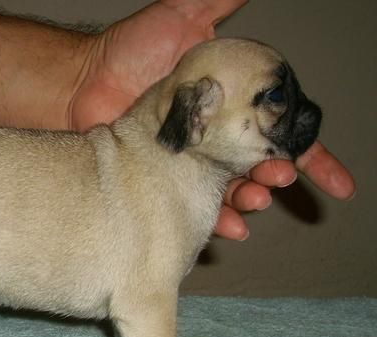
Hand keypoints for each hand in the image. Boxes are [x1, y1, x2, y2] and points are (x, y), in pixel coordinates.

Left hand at [70, 0, 355, 239]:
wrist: (83, 82)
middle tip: (279, 176)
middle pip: (262, 168)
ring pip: (234, 193)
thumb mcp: (181, 17)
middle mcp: (216, 139)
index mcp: (231, 108)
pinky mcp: (166, 184)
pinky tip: (230, 227)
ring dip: (252, 200)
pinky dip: (217, 221)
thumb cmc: (128, 52)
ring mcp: (192, 164)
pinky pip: (196, 209)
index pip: (282, 136)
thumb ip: (217, 4)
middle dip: (279, 176)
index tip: (340, 184)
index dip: (315, 158)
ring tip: (256, 197)